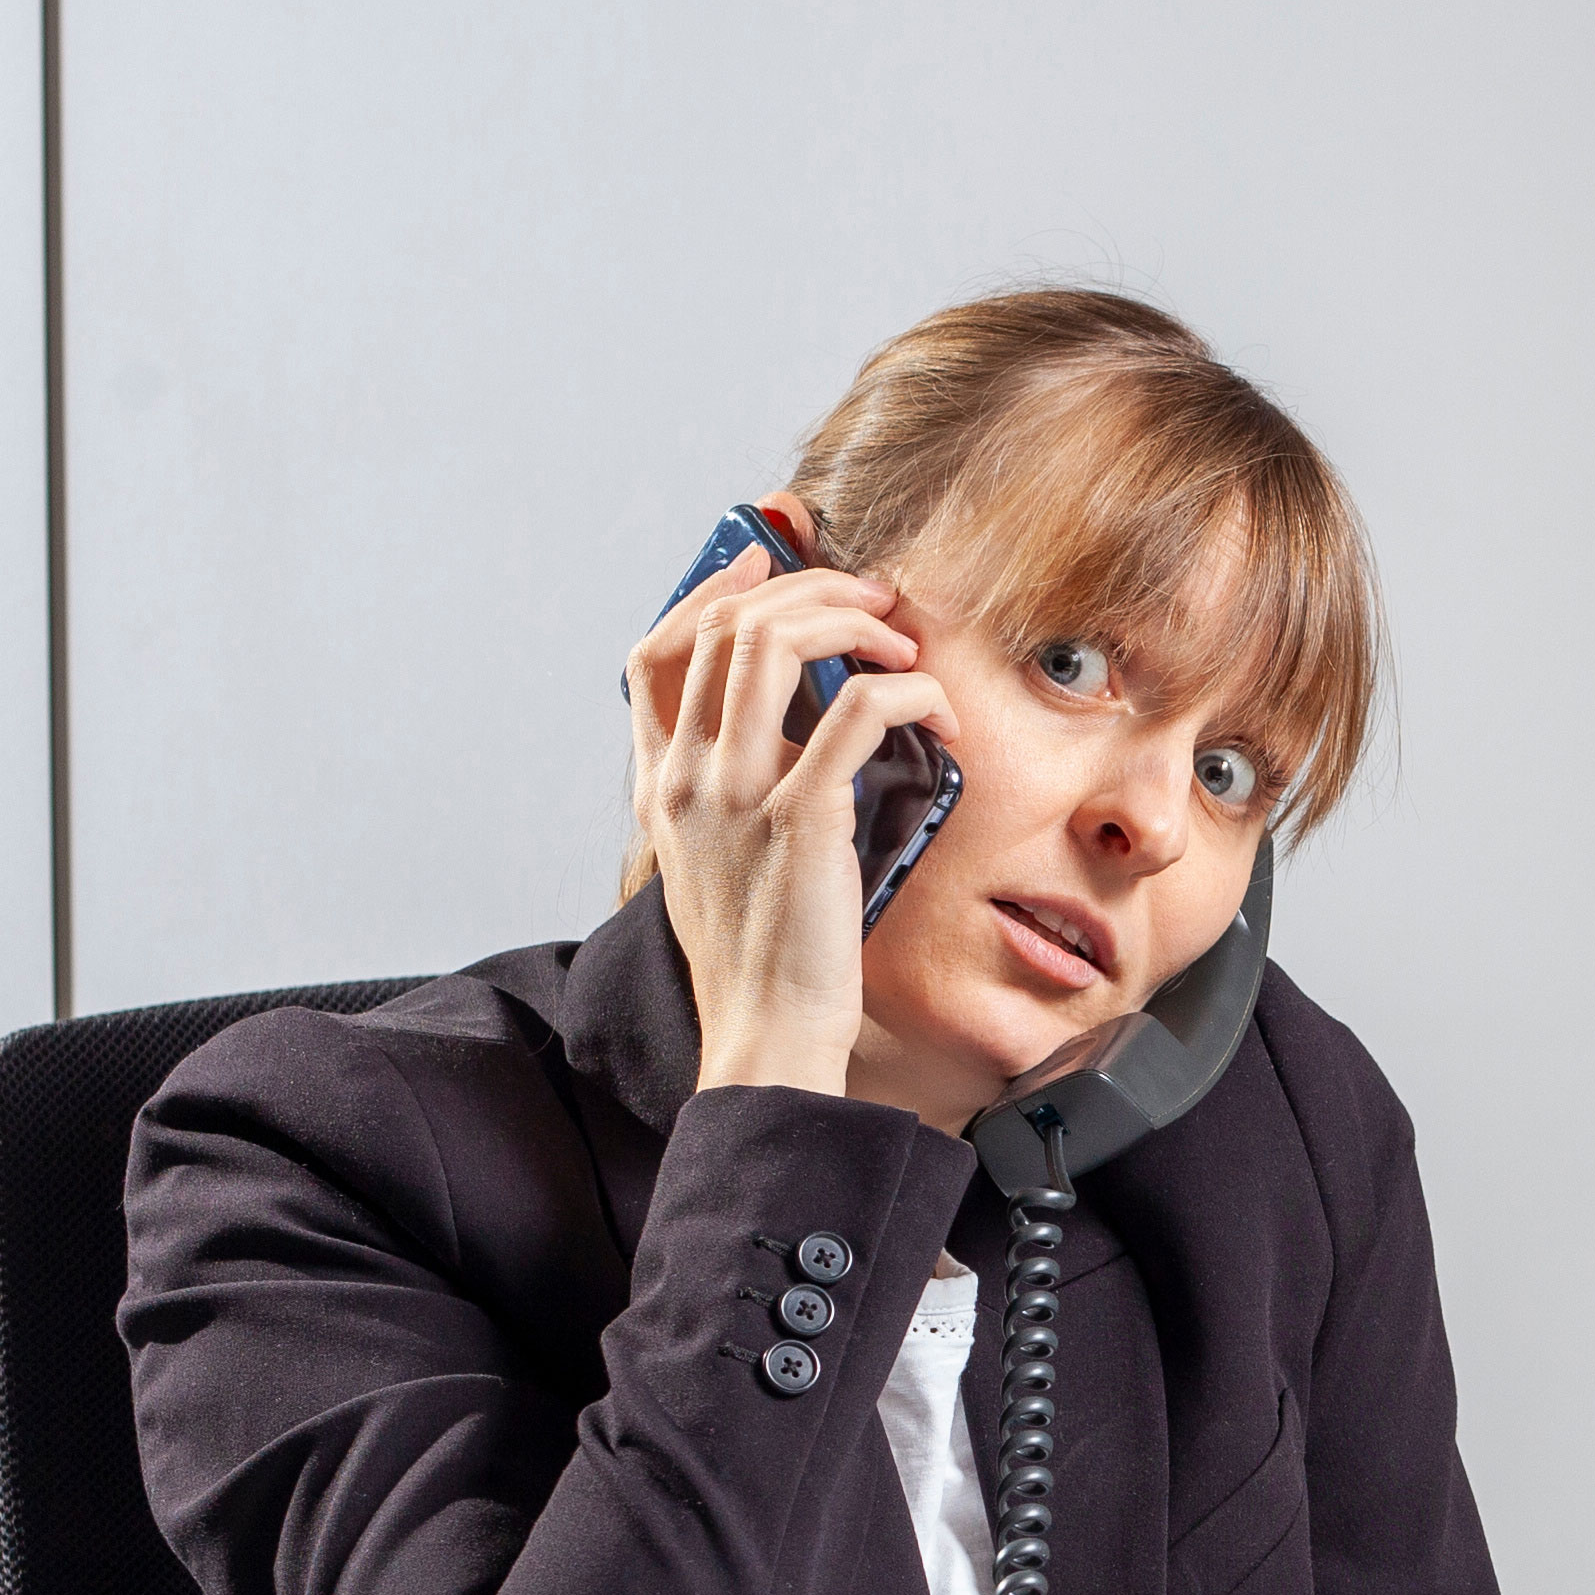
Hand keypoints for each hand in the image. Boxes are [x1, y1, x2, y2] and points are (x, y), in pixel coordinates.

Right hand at [626, 531, 941, 1101]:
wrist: (765, 1031)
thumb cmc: (758, 953)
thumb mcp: (714, 861)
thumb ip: (724, 791)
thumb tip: (786, 726)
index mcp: (659, 785)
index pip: (657, 653)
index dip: (710, 591)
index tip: (762, 563)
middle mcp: (685, 778)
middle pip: (727, 626)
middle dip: (809, 590)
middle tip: (872, 602)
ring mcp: (736, 794)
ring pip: (778, 642)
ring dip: (853, 621)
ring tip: (901, 644)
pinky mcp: (801, 817)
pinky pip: (860, 711)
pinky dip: (909, 691)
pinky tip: (937, 711)